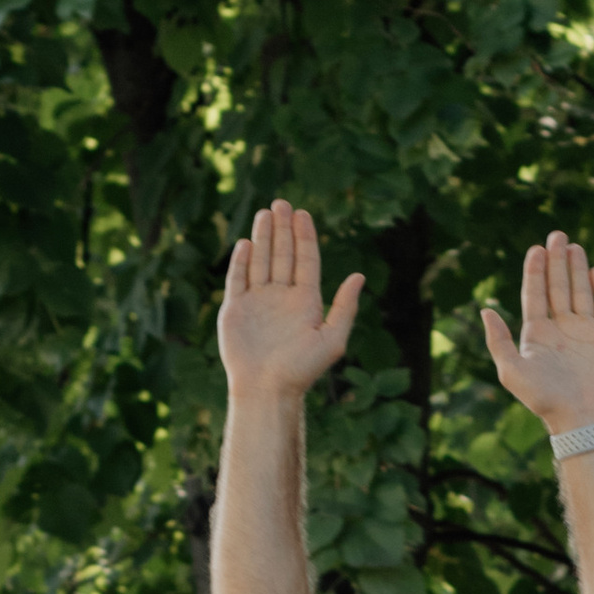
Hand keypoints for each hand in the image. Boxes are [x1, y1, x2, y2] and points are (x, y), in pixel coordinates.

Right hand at [218, 201, 362, 397]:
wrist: (267, 390)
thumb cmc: (302, 369)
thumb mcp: (332, 339)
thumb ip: (345, 307)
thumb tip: (358, 276)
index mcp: (306, 302)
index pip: (306, 261)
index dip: (305, 236)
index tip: (302, 214)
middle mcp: (282, 298)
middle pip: (283, 255)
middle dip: (283, 229)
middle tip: (282, 203)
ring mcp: (258, 302)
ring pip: (261, 262)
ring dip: (264, 238)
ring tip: (265, 213)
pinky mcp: (235, 309)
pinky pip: (238, 279)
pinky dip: (242, 262)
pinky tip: (247, 244)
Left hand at [482, 229, 593, 435]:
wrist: (580, 415)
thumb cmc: (543, 397)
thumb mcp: (510, 370)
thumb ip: (497, 340)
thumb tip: (485, 310)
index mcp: (538, 335)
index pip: (536, 295)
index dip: (535, 272)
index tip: (536, 249)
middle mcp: (562, 329)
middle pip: (558, 288)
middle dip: (556, 262)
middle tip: (556, 236)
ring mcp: (586, 331)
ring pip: (580, 292)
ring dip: (576, 269)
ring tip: (572, 246)